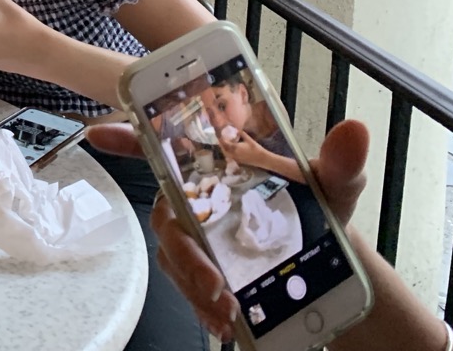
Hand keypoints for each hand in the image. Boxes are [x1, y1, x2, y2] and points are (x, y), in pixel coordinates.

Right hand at [85, 119, 369, 341]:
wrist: (326, 266)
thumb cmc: (316, 210)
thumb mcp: (334, 184)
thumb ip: (339, 160)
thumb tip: (354, 131)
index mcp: (219, 163)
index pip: (164, 141)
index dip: (128, 134)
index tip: (98, 132)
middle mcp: (196, 193)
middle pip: (166, 215)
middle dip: (183, 249)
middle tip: (214, 280)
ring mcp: (194, 232)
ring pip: (174, 255)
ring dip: (194, 284)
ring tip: (229, 311)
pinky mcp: (200, 266)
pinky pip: (186, 283)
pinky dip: (202, 304)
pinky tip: (225, 322)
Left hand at [217, 128, 267, 169]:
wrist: (262, 159)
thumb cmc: (256, 148)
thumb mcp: (249, 139)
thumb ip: (242, 133)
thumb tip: (236, 128)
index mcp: (235, 148)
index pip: (225, 143)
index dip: (221, 139)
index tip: (219, 135)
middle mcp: (234, 154)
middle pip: (224, 149)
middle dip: (221, 144)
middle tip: (220, 139)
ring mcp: (236, 158)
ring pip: (226, 154)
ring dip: (224, 149)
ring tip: (224, 144)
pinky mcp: (238, 161)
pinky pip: (230, 157)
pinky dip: (227, 153)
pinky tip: (229, 149)